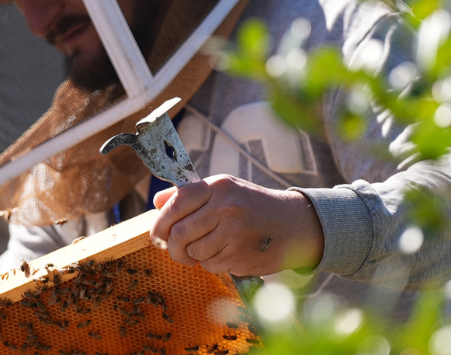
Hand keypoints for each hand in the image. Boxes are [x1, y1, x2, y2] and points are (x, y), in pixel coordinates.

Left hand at [150, 174, 323, 275]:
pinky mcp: (240, 254)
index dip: (160, 223)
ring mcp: (233, 232)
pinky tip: (228, 253)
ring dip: (195, 256)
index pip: (176, 203)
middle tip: (178, 251)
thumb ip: (190, 195)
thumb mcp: (225, 190)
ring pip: (194, 252)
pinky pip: (211, 265)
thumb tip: (157, 201)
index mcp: (218, 186)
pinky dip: (213, 263)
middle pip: (179, 233)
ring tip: (210, 249)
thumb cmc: (254, 206)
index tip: (158, 235)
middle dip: (173, 248)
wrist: (293, 224)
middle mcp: (225, 206)